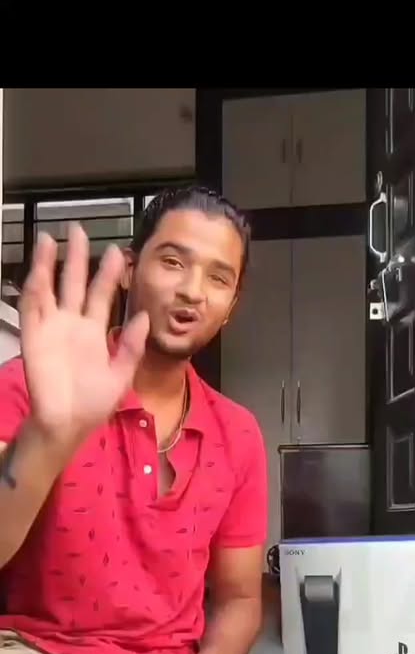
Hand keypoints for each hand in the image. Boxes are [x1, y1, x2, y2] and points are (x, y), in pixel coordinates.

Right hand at [19, 223, 148, 444]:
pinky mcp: (34, 336)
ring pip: (50, 288)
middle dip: (77, 257)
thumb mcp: (121, 375)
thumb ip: (131, 346)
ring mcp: (52, 328)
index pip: (102, 295)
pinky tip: (38, 269)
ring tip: (51, 238)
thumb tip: (143, 316)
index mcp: (95, 332)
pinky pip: (32, 308)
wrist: (68, 423)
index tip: (118, 251)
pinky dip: (34, 288)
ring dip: (49, 264)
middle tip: (79, 230)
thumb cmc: (93, 403)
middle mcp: (73, 324)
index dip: (108, 274)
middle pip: (75, 283)